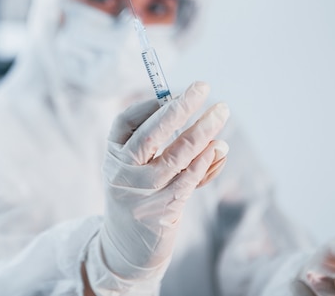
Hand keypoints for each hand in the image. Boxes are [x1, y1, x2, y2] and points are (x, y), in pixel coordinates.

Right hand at [85, 82, 229, 291]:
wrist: (126, 247)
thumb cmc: (139, 197)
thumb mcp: (139, 169)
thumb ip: (166, 148)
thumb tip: (206, 130)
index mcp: (113, 156)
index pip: (125, 123)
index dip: (148, 105)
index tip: (172, 92)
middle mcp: (122, 173)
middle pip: (149, 135)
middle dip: (178, 108)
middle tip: (201, 87)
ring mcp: (141, 194)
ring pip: (174, 157)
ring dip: (201, 131)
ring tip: (221, 112)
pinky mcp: (161, 211)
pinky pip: (187, 181)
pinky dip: (204, 161)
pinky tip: (216, 147)